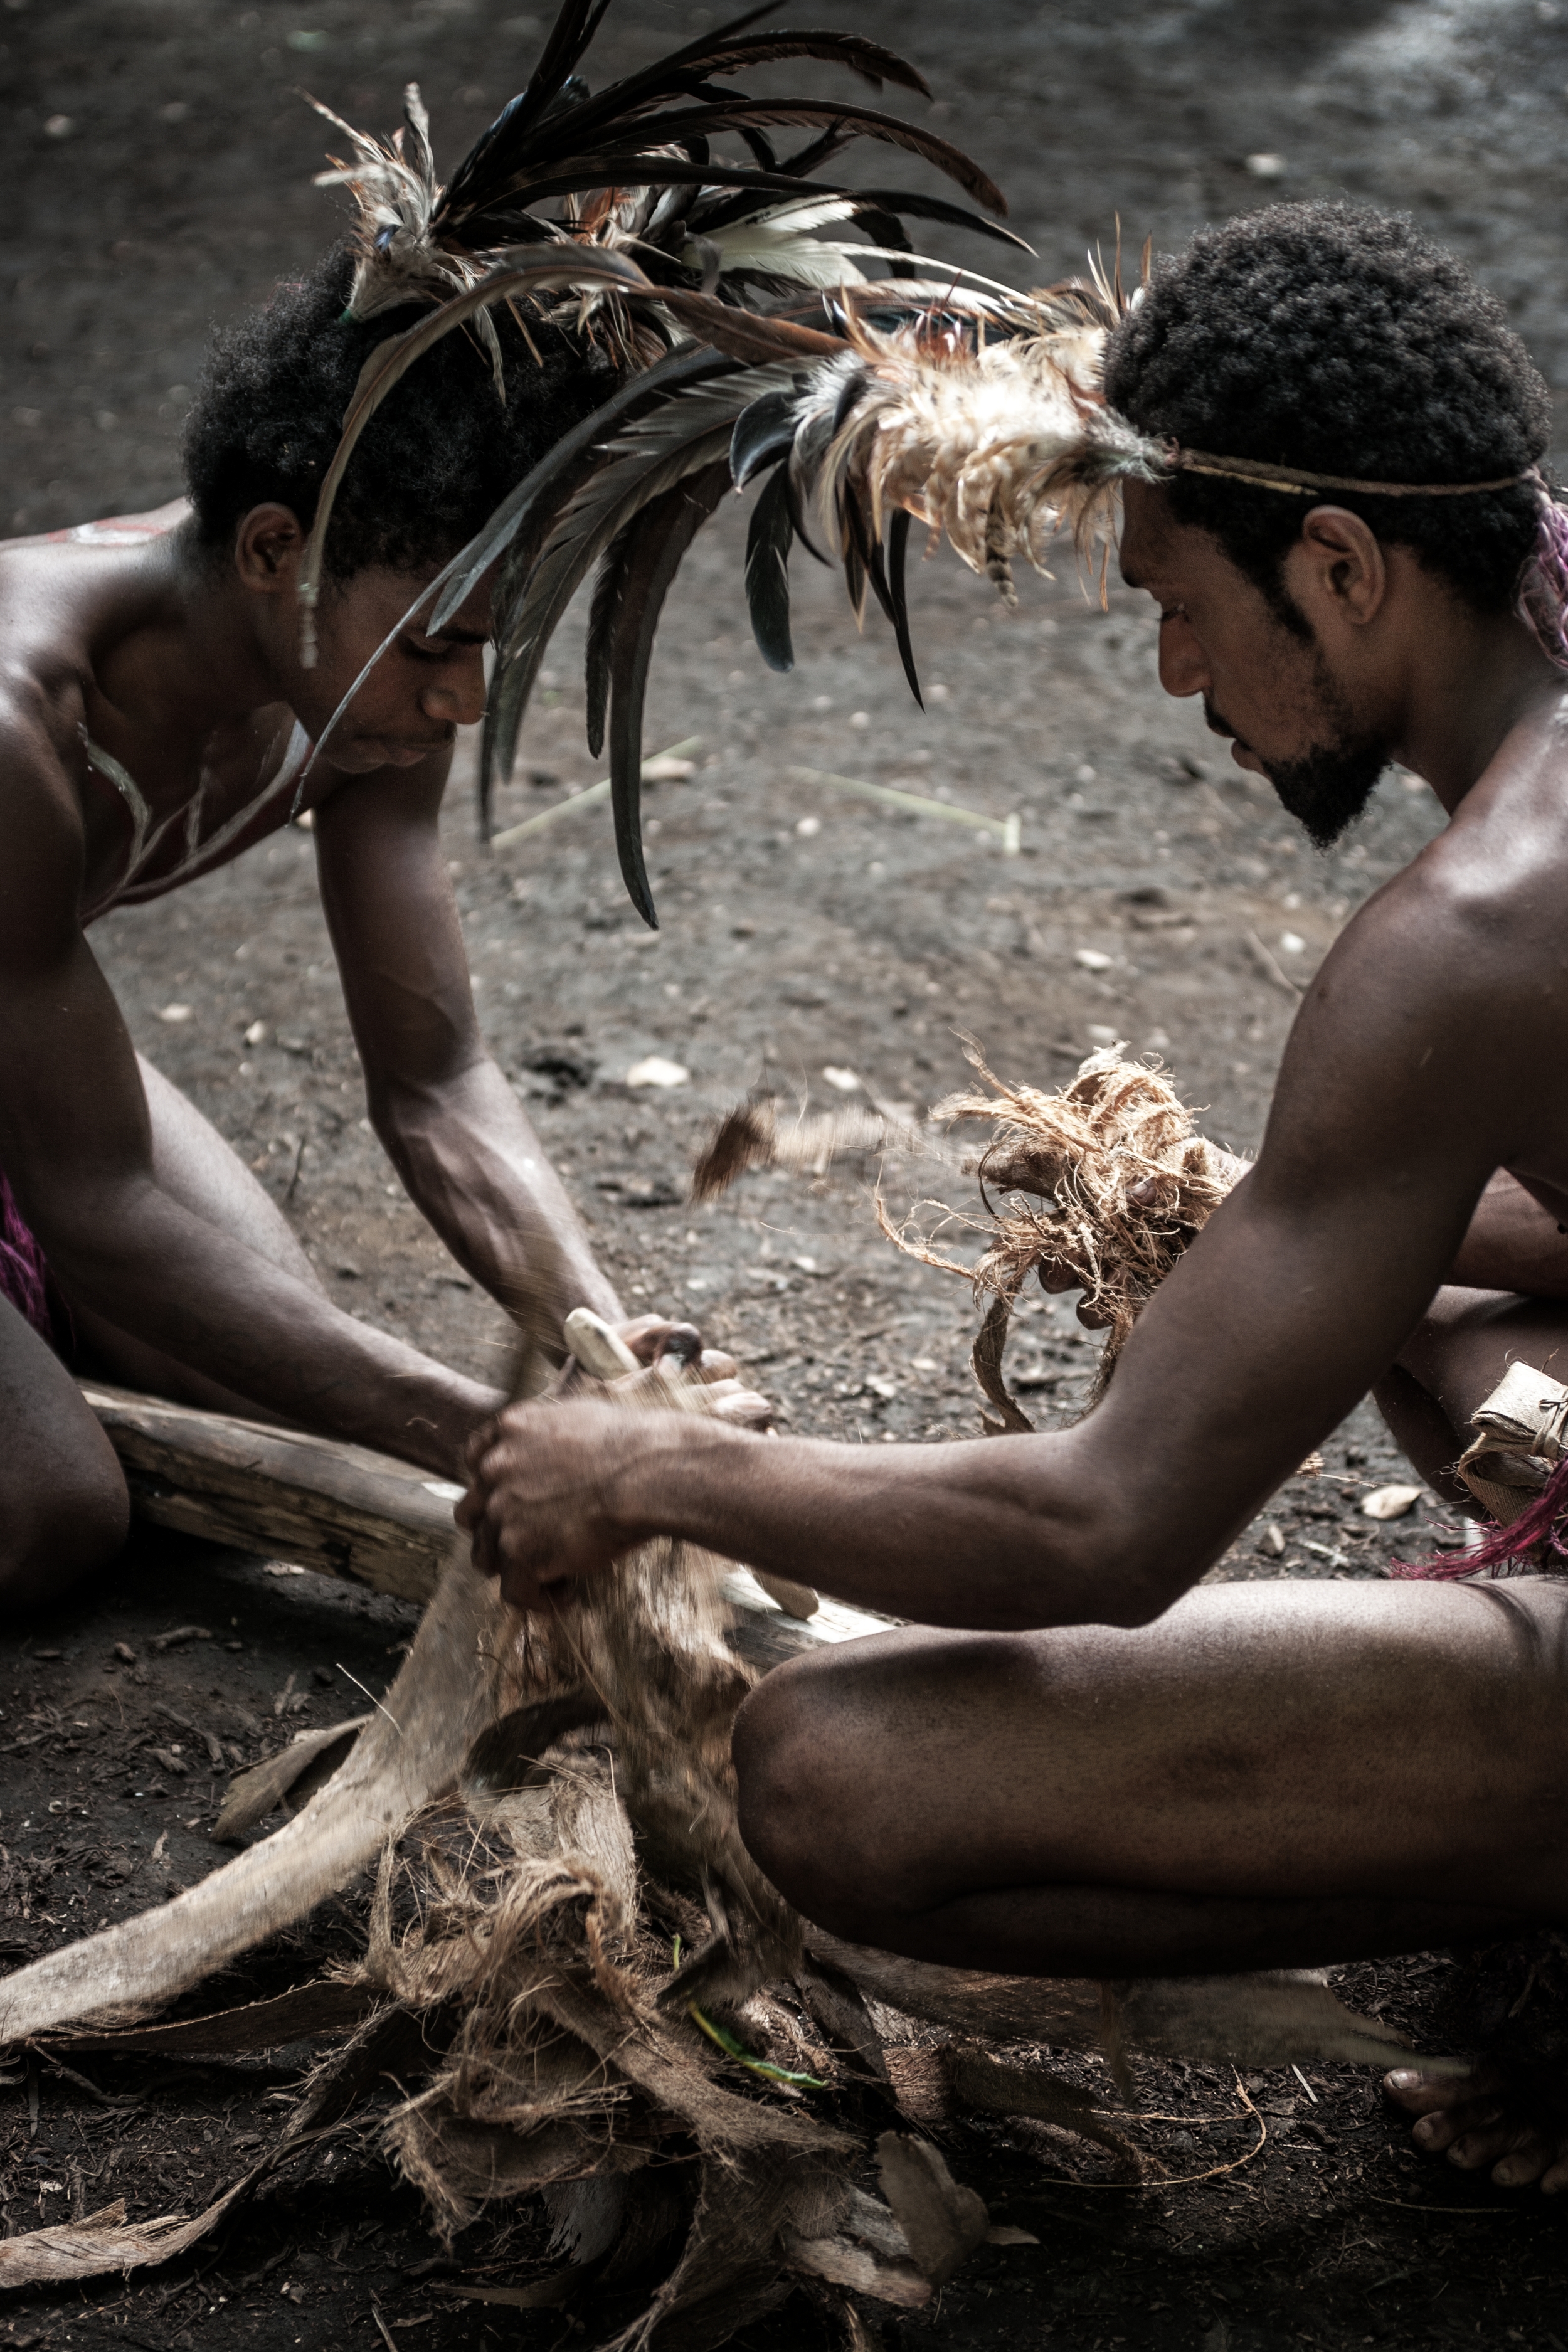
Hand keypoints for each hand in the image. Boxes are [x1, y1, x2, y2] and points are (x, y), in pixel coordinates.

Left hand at [457, 1396, 654, 1606]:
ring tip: (552, 1574)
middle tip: (531, 1541)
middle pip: (472, 1512)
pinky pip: (514, 1591)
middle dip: (496, 1529)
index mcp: (510, 1429)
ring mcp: (503, 1512)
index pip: (476, 1459)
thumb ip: (550, 1434)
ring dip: (514, 1566)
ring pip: (486, 1556)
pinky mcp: (519, 1551)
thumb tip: (559, 1455)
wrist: (646, 1471)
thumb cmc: (633, 1443)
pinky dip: (538, 1598)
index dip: (493, 1485)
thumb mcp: (579, 1416)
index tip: (515, 1501)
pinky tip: (568, 1594)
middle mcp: (496, 1469)